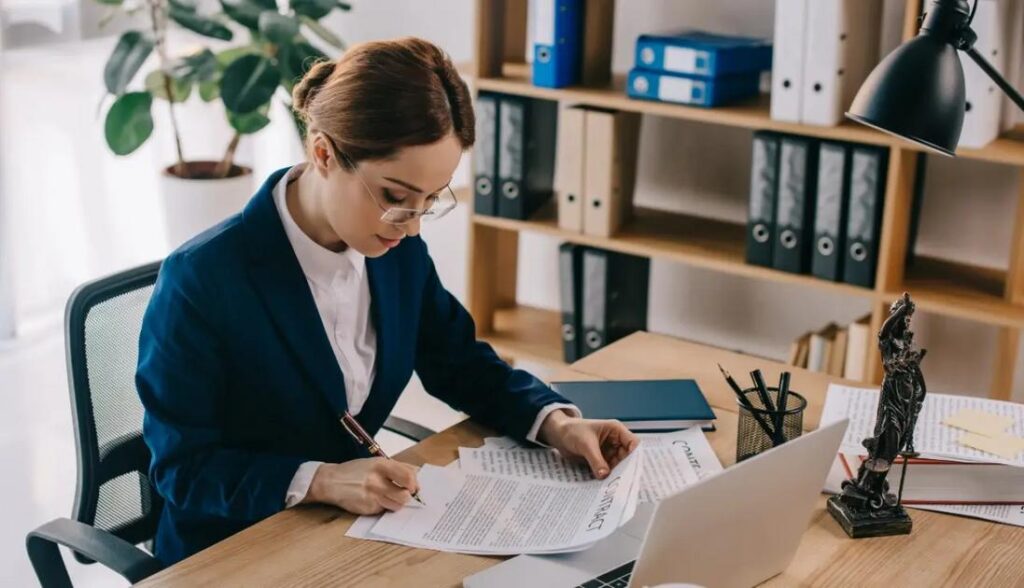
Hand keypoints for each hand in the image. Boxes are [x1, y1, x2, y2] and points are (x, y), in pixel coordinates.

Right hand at [303, 457, 419, 514]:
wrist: (331, 482)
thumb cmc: (355, 471)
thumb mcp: (375, 462)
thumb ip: (396, 468)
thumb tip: (416, 475)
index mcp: (381, 465)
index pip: (408, 476)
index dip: (414, 483)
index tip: (414, 486)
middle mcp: (377, 480)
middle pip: (405, 495)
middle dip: (408, 496)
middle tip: (404, 493)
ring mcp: (372, 496)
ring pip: (397, 505)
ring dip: (396, 502)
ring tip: (388, 496)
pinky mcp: (367, 508)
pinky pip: (384, 510)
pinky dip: (383, 506)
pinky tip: (374, 500)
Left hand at [538, 410, 638, 478]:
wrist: (558, 435)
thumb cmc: (572, 430)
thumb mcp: (586, 444)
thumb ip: (596, 460)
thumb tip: (605, 475)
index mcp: (615, 431)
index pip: (633, 443)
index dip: (634, 456)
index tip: (631, 469)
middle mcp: (615, 442)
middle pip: (627, 458)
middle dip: (624, 469)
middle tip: (621, 482)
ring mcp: (609, 452)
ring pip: (618, 466)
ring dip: (615, 475)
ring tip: (612, 487)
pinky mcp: (601, 460)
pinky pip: (608, 470)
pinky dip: (606, 477)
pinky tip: (604, 486)